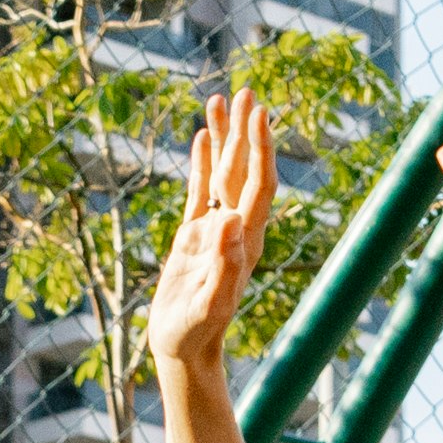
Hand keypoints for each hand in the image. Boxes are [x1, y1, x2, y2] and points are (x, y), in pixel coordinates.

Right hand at [140, 84, 278, 397]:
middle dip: (246, 131)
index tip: (259, 114)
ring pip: (223, 173)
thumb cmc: (195, 334)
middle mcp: (236, 229)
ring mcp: (215, 230)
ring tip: (223, 99)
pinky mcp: (194, 236)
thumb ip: (222, 263)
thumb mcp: (208, 303)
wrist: (183, 351)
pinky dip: (202, 161)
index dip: (260, 148)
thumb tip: (231, 218)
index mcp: (245, 241)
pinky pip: (200, 190)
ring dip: (225, 137)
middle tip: (248, 91)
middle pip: (245, 170)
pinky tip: (202, 136)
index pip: (257, 185)